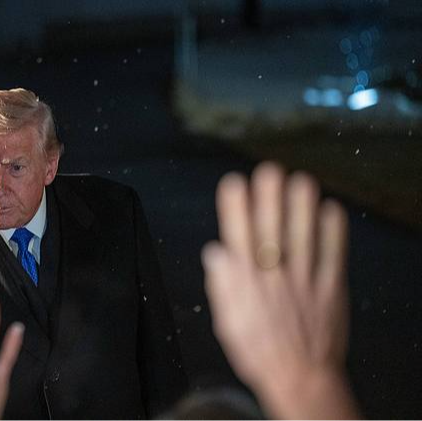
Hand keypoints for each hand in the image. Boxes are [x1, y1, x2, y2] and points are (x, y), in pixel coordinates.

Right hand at [202, 162, 359, 419]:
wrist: (299, 378)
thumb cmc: (258, 351)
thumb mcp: (226, 320)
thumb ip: (221, 284)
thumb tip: (214, 252)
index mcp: (245, 282)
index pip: (237, 235)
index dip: (235, 207)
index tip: (234, 182)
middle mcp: (273, 276)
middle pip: (270, 229)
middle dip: (268, 197)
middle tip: (269, 169)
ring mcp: (304, 280)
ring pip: (303, 235)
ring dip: (302, 206)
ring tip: (301, 179)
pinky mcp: (330, 288)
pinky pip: (333, 254)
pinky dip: (333, 231)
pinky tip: (331, 209)